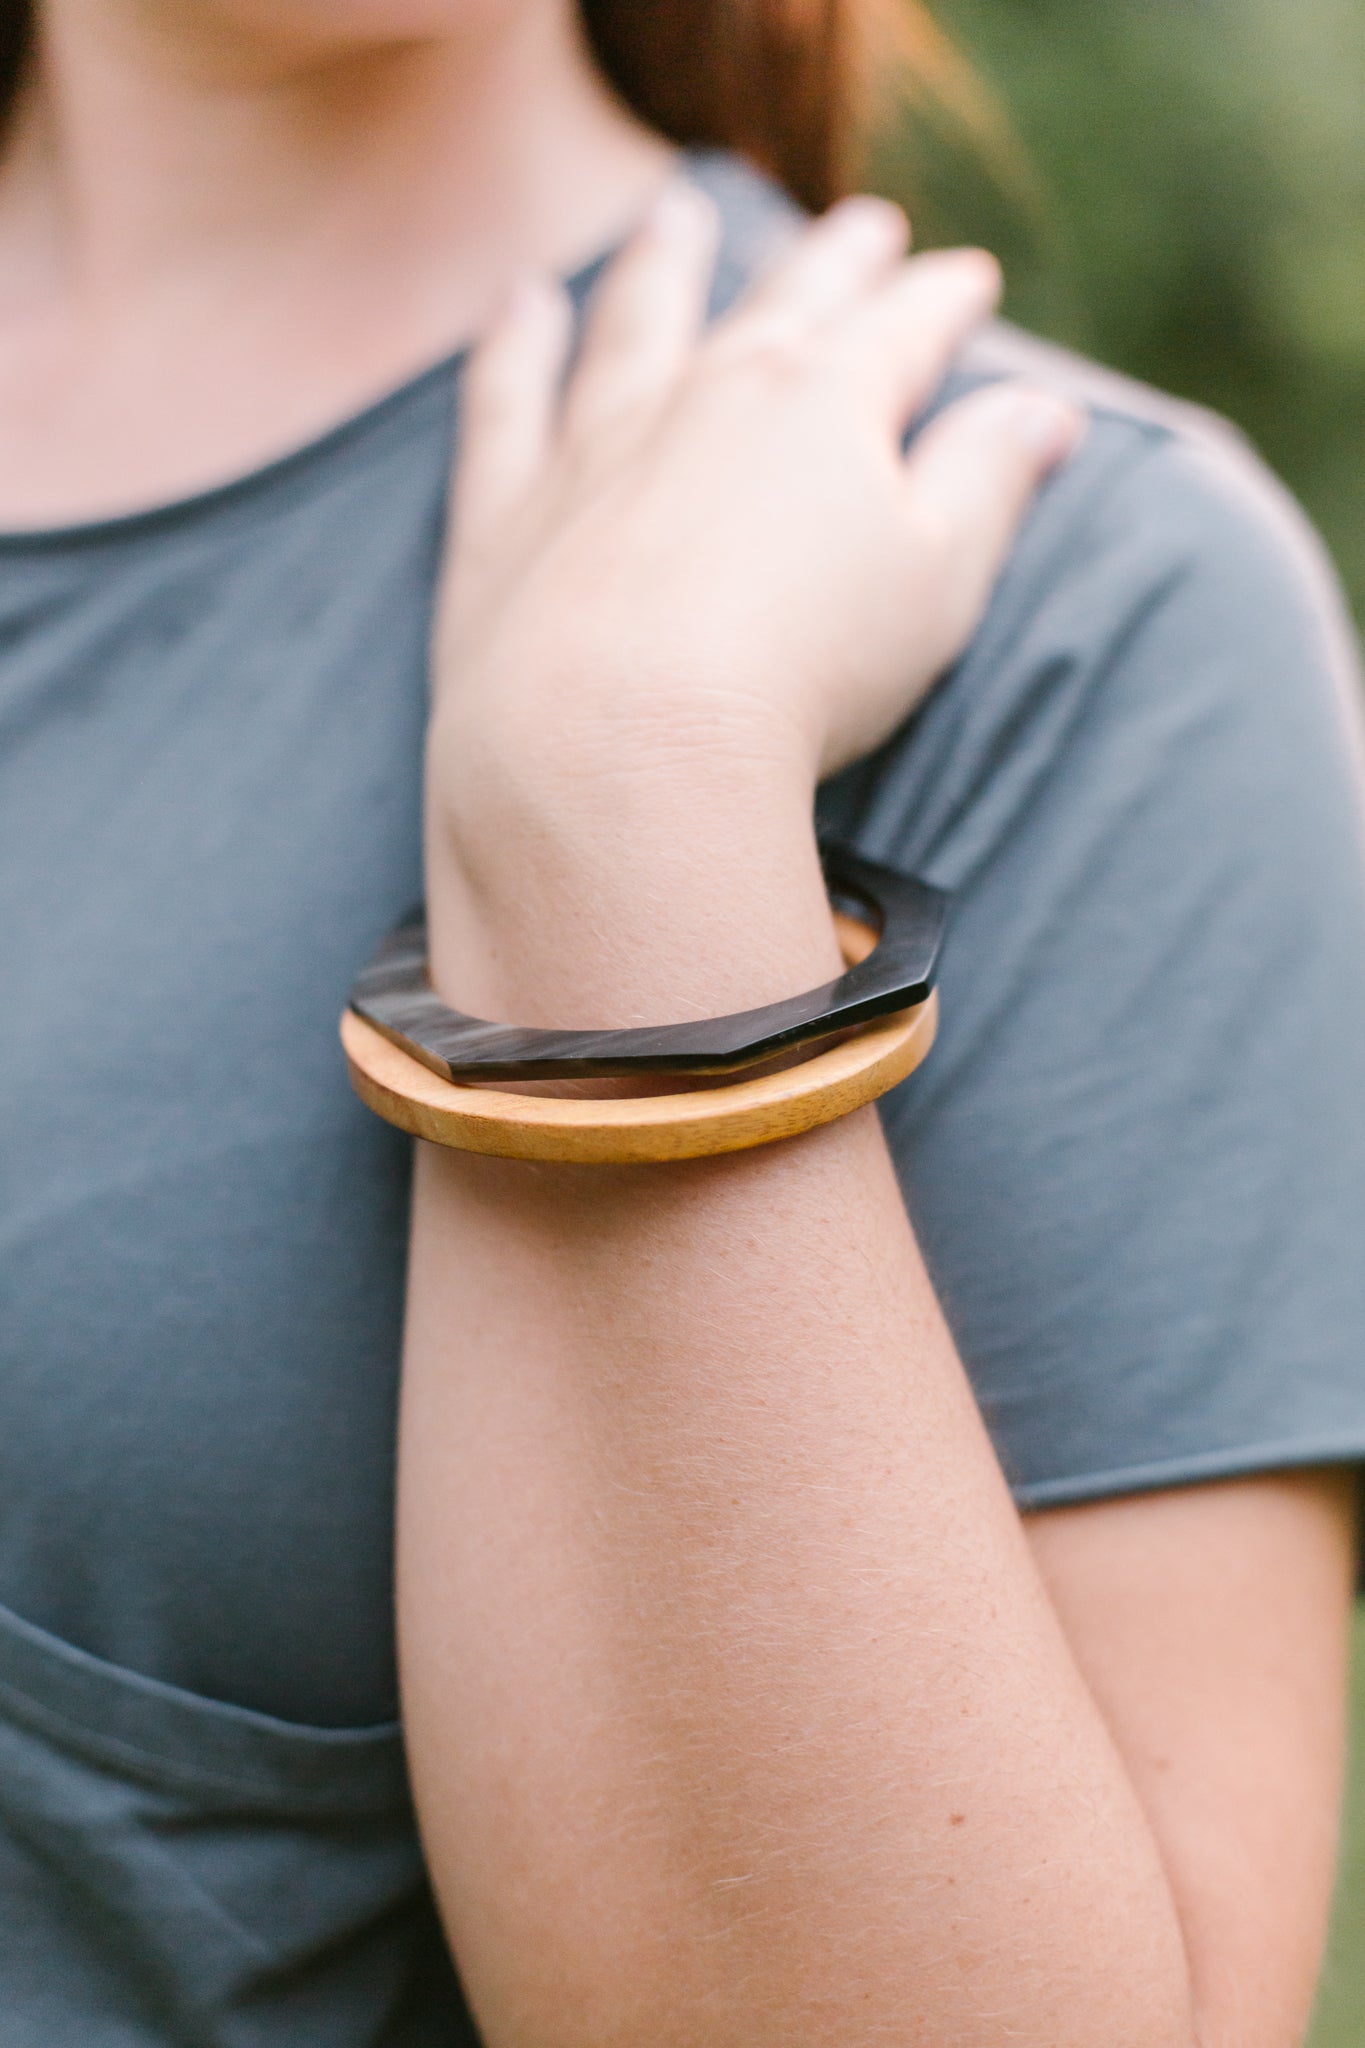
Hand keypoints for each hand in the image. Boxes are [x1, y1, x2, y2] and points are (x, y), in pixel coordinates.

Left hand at [431, 183, 1080, 842]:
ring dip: (666, 262)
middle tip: (863, 227)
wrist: (620, 747)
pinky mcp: (508, 509)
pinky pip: (509, 398)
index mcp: (826, 403)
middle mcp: (708, 392)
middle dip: (832, 264)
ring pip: (636, 321)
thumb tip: (1045, 408)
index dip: (942, 303)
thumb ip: (988, 482)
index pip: (903, 330)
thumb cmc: (803, 672)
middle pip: (781, 304)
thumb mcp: (937, 580)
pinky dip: (516, 345)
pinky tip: (523, 306)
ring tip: (681, 214)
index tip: (968, 280)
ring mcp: (598, 442)